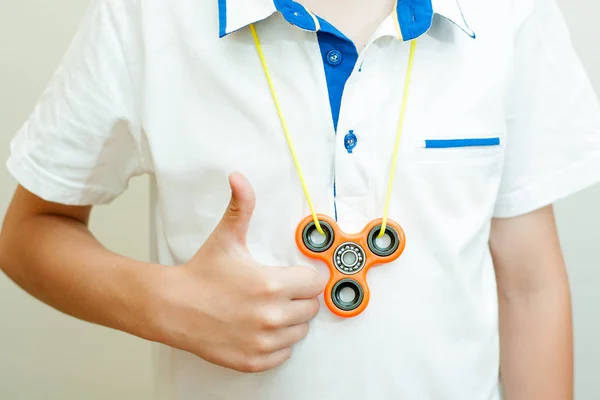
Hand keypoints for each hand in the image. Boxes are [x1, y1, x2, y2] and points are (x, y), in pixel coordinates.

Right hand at [155, 172, 325, 372]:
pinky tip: (260, 328)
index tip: (292, 275)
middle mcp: (271, 316)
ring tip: (266, 309)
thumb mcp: (225, 237)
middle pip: (311, 308)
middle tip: (275, 291)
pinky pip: (284, 353)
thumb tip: (239, 177)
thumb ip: (240, 205)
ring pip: (300, 331)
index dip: (305, 276)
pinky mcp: (254, 360)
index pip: (316, 283)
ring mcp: (263, 342)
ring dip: (289, 321)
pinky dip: (277, 343)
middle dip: (298, 298)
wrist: (172, 308)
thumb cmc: (200, 274)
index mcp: (271, 285)